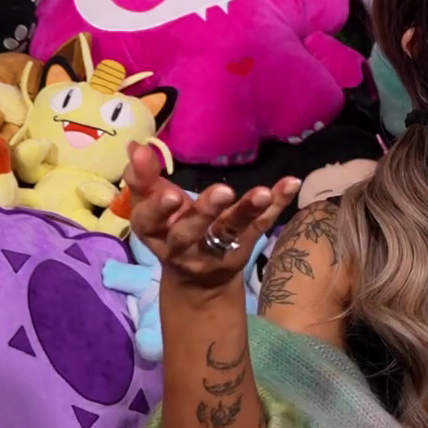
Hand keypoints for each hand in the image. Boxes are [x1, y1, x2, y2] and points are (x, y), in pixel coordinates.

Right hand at [124, 142, 299, 291]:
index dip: (157, 210)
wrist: (198, 280)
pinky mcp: (244, 246)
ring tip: (263, 193)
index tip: (170, 194)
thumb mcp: (152, 210)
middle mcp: (184, 246)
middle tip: (221, 192)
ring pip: (230, 231)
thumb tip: (136, 146)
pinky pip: (262, 225)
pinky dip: (278, 204)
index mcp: (155, 233)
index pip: (149, 222)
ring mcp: (217, 249)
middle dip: (205, 212)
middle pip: (191, 232)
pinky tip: (292, 183)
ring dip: (247, 210)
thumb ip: (144, 179)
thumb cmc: (170, 230)